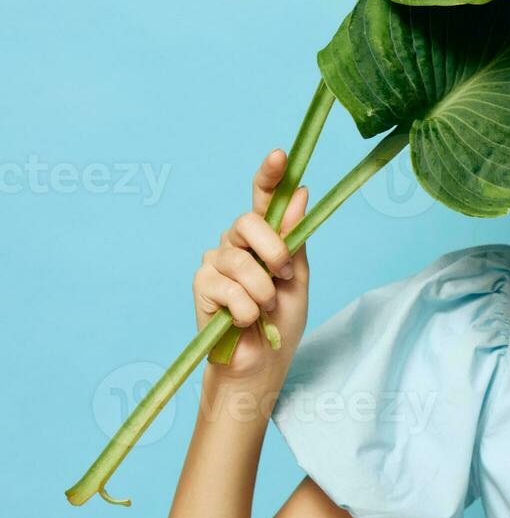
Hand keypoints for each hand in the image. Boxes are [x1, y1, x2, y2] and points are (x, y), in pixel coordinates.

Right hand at [193, 149, 310, 377]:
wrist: (262, 362)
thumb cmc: (280, 319)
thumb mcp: (297, 277)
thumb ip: (294, 237)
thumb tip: (301, 193)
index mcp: (264, 237)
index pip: (264, 198)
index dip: (270, 175)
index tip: (281, 155)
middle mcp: (236, 242)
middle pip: (248, 222)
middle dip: (272, 251)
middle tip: (283, 276)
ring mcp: (215, 261)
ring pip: (240, 261)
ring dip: (262, 291)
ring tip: (264, 309)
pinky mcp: (201, 285)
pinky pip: (228, 289)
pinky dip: (245, 310)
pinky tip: (244, 321)